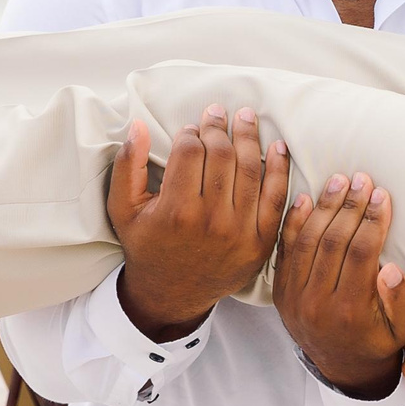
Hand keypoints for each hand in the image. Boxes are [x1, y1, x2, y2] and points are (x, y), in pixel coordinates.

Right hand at [107, 106, 292, 341]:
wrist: (172, 293)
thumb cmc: (146, 245)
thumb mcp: (123, 209)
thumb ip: (128, 166)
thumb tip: (138, 125)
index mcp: (175, 210)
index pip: (189, 153)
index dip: (191, 133)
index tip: (191, 127)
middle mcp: (210, 220)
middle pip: (221, 157)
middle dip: (219, 128)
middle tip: (219, 112)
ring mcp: (240, 231)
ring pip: (250, 171)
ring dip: (250, 138)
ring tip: (247, 118)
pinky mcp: (262, 241)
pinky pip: (276, 197)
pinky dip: (280, 168)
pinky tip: (278, 146)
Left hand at [275, 170, 404, 396]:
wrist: (342, 364)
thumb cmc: (381, 339)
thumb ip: (401, 300)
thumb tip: (390, 269)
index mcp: (350, 311)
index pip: (361, 254)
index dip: (373, 221)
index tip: (383, 195)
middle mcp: (317, 304)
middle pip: (332, 242)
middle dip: (350, 206)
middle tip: (362, 179)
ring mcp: (293, 297)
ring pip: (306, 241)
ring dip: (323, 207)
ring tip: (339, 180)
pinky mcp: (280, 290)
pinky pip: (284, 250)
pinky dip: (294, 222)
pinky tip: (306, 198)